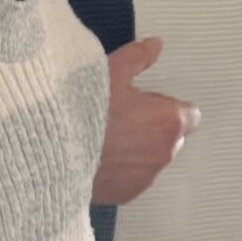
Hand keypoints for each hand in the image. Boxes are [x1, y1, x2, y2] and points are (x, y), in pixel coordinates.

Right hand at [94, 37, 198, 206]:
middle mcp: (164, 152)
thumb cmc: (83, 110)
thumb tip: (155, 45)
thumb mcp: (111, 71)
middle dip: (153, 129)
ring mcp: (147, 177)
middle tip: (120, 117)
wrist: (51, 150)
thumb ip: (139, 58)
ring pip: (150, 160)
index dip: (167, 106)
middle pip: (170, 138)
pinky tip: (96, 157)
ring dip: (136, 151)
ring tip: (103, 138)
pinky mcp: (127, 195)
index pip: (189, 115)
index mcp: (168, 120)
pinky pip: (132, 180)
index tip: (146, 102)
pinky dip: (120, 171)